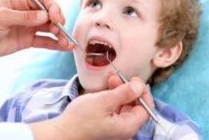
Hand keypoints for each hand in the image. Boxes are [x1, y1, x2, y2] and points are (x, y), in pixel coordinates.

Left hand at [0, 0, 72, 57]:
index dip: (53, 8)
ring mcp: (29, 27)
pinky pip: (45, 41)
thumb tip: (44, 16)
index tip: (56, 18)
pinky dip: (55, 44)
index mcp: (21, 1)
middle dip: (59, 22)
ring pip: (50, 29)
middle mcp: (28, 13)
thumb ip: (22, 17)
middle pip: (50, 15)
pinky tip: (64, 47)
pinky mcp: (28, 40)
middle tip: (61, 31)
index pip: (43, 0)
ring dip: (60, 35)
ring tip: (67, 43)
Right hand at [33, 76, 152, 139]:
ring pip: (124, 106)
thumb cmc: (81, 118)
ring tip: (110, 80)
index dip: (142, 93)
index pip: (145, 109)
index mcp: (127, 126)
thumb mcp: (104, 101)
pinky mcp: (106, 123)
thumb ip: (124, 93)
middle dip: (128, 89)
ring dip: (119, 91)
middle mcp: (123, 128)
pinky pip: (114, 108)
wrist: (62, 131)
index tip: (135, 80)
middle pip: (134, 106)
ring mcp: (114, 126)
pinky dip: (112, 97)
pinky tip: (105, 89)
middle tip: (118, 77)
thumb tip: (140, 85)